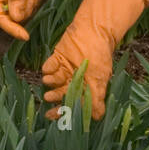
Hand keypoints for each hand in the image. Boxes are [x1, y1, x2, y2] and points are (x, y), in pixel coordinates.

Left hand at [42, 0, 148, 119]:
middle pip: (61, 94)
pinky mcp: (58, 58)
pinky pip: (49, 66)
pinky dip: (47, 68)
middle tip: (49, 98)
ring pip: (54, 81)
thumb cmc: (100, 55)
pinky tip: (48, 68)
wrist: (95, 30)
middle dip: (54, 97)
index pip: (72, 104)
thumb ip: (96, 97)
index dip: (63, 111)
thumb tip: (98, 118)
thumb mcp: (100, 78)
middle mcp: (73, 81)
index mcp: (84, 88)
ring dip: (50, 82)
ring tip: (48, 80)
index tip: (55, 115)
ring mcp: (65, 69)